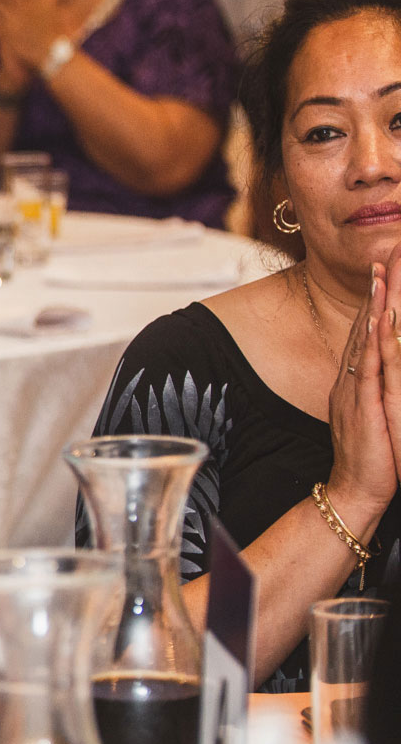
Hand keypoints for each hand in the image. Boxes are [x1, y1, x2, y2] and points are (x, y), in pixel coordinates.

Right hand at [330, 261, 397, 530]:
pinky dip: (374, 340)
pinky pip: (369, 365)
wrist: (354, 490)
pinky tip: (379, 319)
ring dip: (377, 303)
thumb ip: (379, 391)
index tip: (388, 268)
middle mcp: (353, 378)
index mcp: (357, 379)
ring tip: (384, 271)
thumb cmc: (372, 458)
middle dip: (380, 288)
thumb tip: (387, 370)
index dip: (379, 298)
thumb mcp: (378, 416)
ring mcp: (355, 389)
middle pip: (367, 324)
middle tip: (390, 253)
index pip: (369, 331)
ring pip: (368, 338)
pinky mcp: (363, 404)